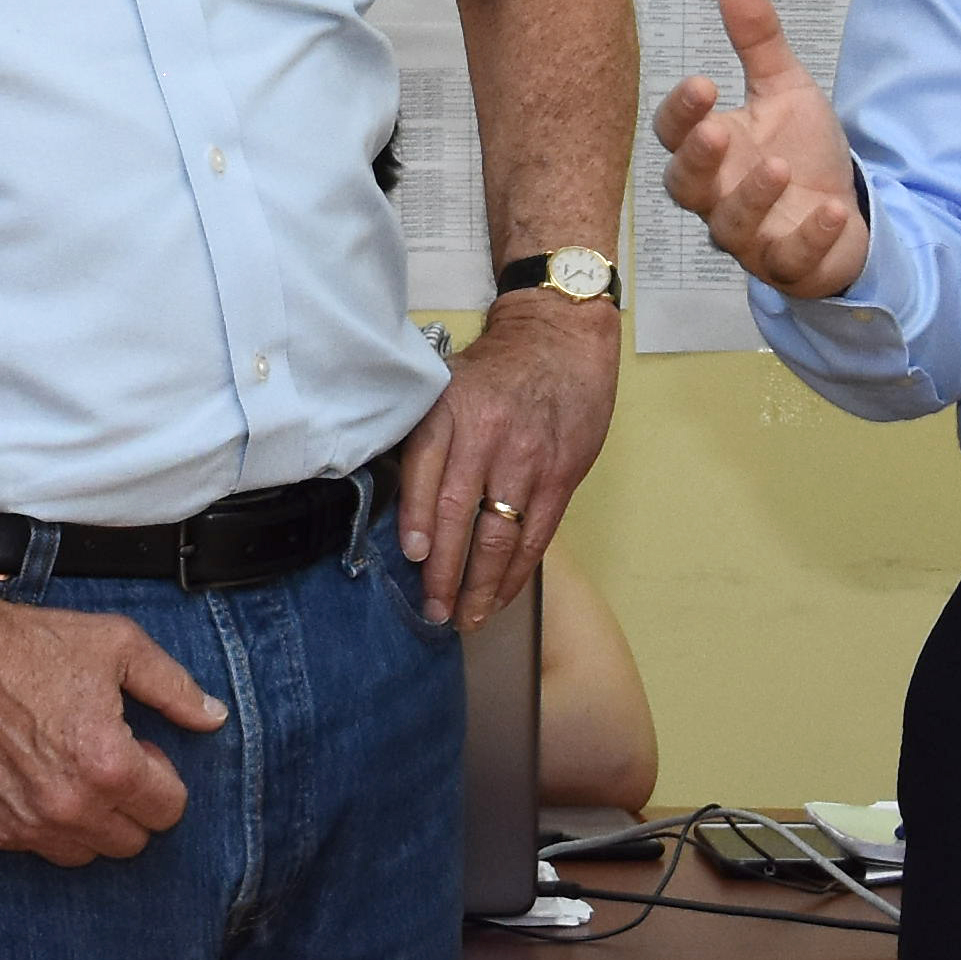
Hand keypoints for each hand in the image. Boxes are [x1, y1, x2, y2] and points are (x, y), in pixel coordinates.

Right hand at [0, 591, 227, 863]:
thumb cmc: (27, 645)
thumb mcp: (119, 647)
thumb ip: (174, 688)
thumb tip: (213, 716)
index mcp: (109, 767)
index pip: (169, 811)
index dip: (161, 775)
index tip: (140, 749)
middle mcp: (69, 807)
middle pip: (132, 842)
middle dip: (131, 803)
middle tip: (106, 758)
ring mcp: (26, 824)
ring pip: (87, 854)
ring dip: (91, 821)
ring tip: (71, 768)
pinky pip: (38, 848)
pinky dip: (45, 823)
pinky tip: (35, 776)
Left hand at [400, 290, 620, 629]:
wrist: (561, 341)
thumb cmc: (496, 372)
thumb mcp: (448, 386)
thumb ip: (426, 438)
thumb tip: (399, 508)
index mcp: (449, 410)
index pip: (425, 470)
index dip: (416, 518)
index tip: (411, 557)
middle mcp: (487, 435)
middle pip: (459, 512)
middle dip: (444, 571)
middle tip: (433, 610)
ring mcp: (528, 458)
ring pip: (499, 534)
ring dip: (481, 585)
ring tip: (466, 618)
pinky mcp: (561, 475)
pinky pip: (537, 535)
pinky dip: (516, 572)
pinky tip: (501, 595)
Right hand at [648, 0, 866, 299]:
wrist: (844, 212)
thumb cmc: (800, 150)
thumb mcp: (785, 90)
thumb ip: (758, 43)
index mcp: (710, 150)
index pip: (673, 134)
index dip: (681, 114)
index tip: (704, 84)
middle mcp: (717, 196)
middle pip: (685, 186)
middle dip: (697, 160)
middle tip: (717, 132)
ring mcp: (749, 236)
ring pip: (730, 226)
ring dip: (753, 196)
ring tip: (780, 165)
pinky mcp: (787, 265)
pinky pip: (788, 259)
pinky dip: (809, 236)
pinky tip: (832, 209)